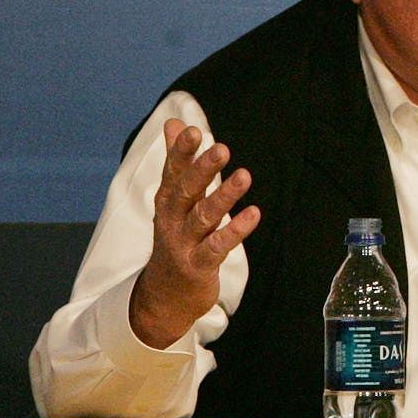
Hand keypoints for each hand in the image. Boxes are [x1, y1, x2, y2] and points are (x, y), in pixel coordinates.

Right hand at [127, 120, 259, 349]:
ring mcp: (183, 244)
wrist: (164, 295)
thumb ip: (177, 161)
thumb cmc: (175, 237)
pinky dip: (235, 230)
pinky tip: (254, 213)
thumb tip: (173, 123)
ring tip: (244, 175)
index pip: (172, 172)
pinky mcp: (198, 265)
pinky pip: (217, 247)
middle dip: (202, 170)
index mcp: (167, 200)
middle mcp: (172, 220)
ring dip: (224, 197)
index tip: (193, 130)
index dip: (181, 152)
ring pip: (204, 218)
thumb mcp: (173, 199)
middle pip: (186, 191)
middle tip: (221, 148)